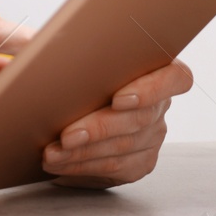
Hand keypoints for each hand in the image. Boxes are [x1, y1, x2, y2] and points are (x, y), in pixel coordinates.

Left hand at [41, 60, 192, 188]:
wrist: (62, 108)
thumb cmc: (70, 73)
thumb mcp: (69, 54)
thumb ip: (67, 48)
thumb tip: (40, 46)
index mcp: (155, 70)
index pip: (176, 77)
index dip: (152, 88)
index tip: (118, 98)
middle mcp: (160, 105)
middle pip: (140, 118)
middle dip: (99, 127)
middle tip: (66, 135)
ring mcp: (152, 136)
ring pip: (124, 147)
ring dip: (84, 151)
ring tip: (51, 152)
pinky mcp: (138, 163)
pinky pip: (115, 169)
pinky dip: (83, 167)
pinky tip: (59, 165)